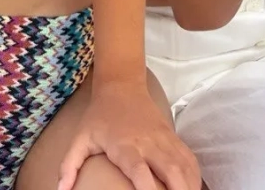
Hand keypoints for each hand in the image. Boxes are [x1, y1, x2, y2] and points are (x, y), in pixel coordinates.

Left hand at [57, 82, 199, 189]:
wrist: (122, 84)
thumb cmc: (100, 115)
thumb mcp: (81, 138)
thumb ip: (70, 165)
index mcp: (125, 145)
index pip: (140, 171)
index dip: (148, 189)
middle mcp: (148, 142)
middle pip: (171, 170)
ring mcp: (164, 139)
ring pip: (184, 165)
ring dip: (189, 186)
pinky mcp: (173, 136)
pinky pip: (189, 158)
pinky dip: (195, 175)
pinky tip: (193, 188)